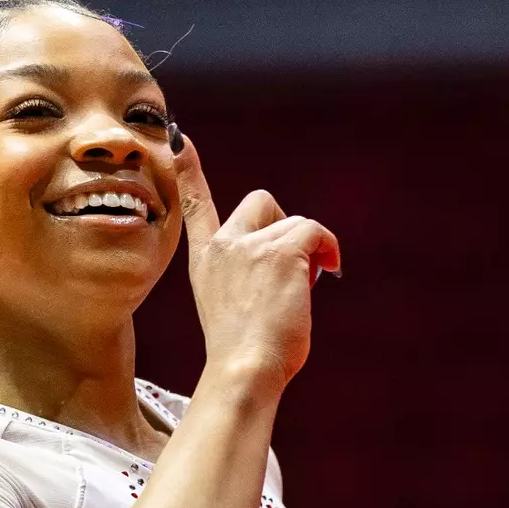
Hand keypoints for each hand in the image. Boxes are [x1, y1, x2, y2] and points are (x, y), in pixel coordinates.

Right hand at [172, 132, 341, 391]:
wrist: (244, 369)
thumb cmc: (245, 354)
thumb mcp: (234, 307)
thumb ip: (250, 276)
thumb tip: (295, 266)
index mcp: (207, 260)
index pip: (195, 204)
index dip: (188, 170)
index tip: (178, 138)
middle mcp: (224, 245)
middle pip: (260, 201)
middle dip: (283, 226)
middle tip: (292, 269)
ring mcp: (251, 245)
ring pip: (297, 224)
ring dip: (309, 253)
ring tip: (302, 292)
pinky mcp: (282, 250)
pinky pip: (316, 231)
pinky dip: (329, 250)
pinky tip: (330, 273)